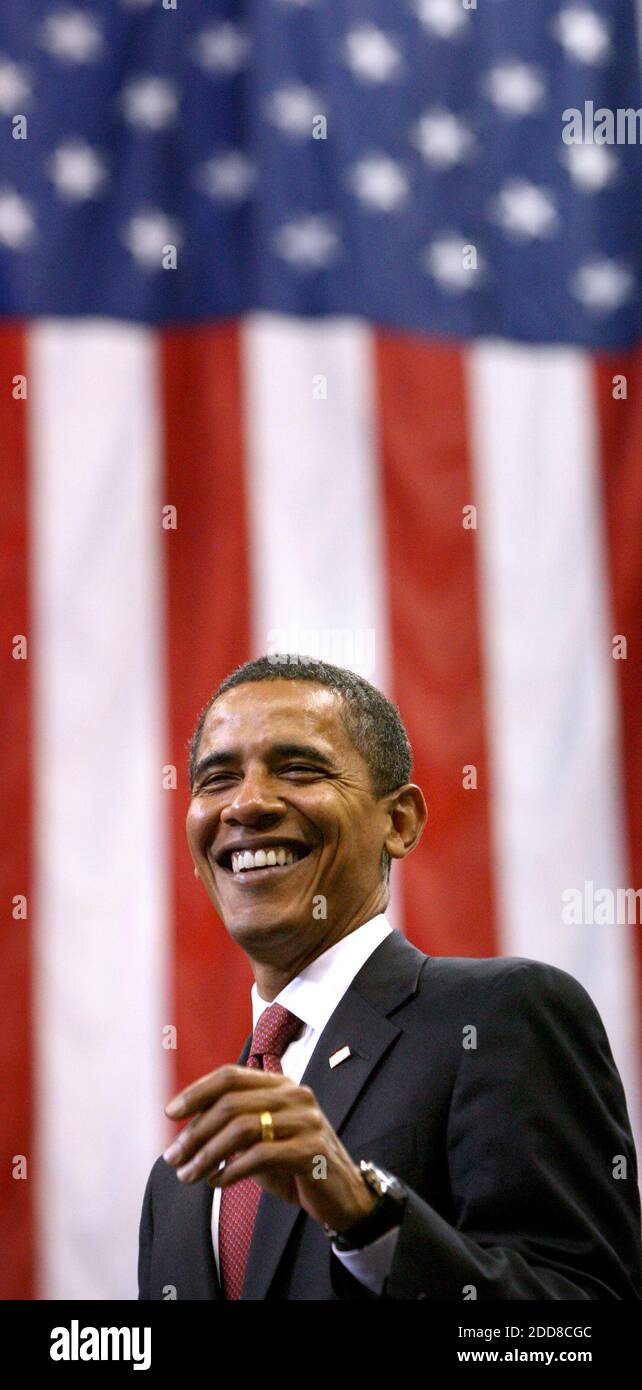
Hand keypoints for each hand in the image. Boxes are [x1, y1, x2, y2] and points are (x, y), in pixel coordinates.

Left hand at [162, 1065, 378, 1232]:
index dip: (197, 1091)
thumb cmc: (295, 1163)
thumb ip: (233, 1126)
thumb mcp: (262, 1138)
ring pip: (242, 1129)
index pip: (231, 1075)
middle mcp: (294, 1095)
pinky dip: (231, 1170)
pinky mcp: (311, 1150)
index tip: (170, 1112)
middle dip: (195, 1132)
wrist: (342, 1194)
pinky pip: (260, 1156)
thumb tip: (185, 1129)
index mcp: (280, 1085)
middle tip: (173, 1157)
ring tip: (188, 1175)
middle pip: (231, 1103)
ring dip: (207, 1154)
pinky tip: (217, 1182)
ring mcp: (305, 1121)